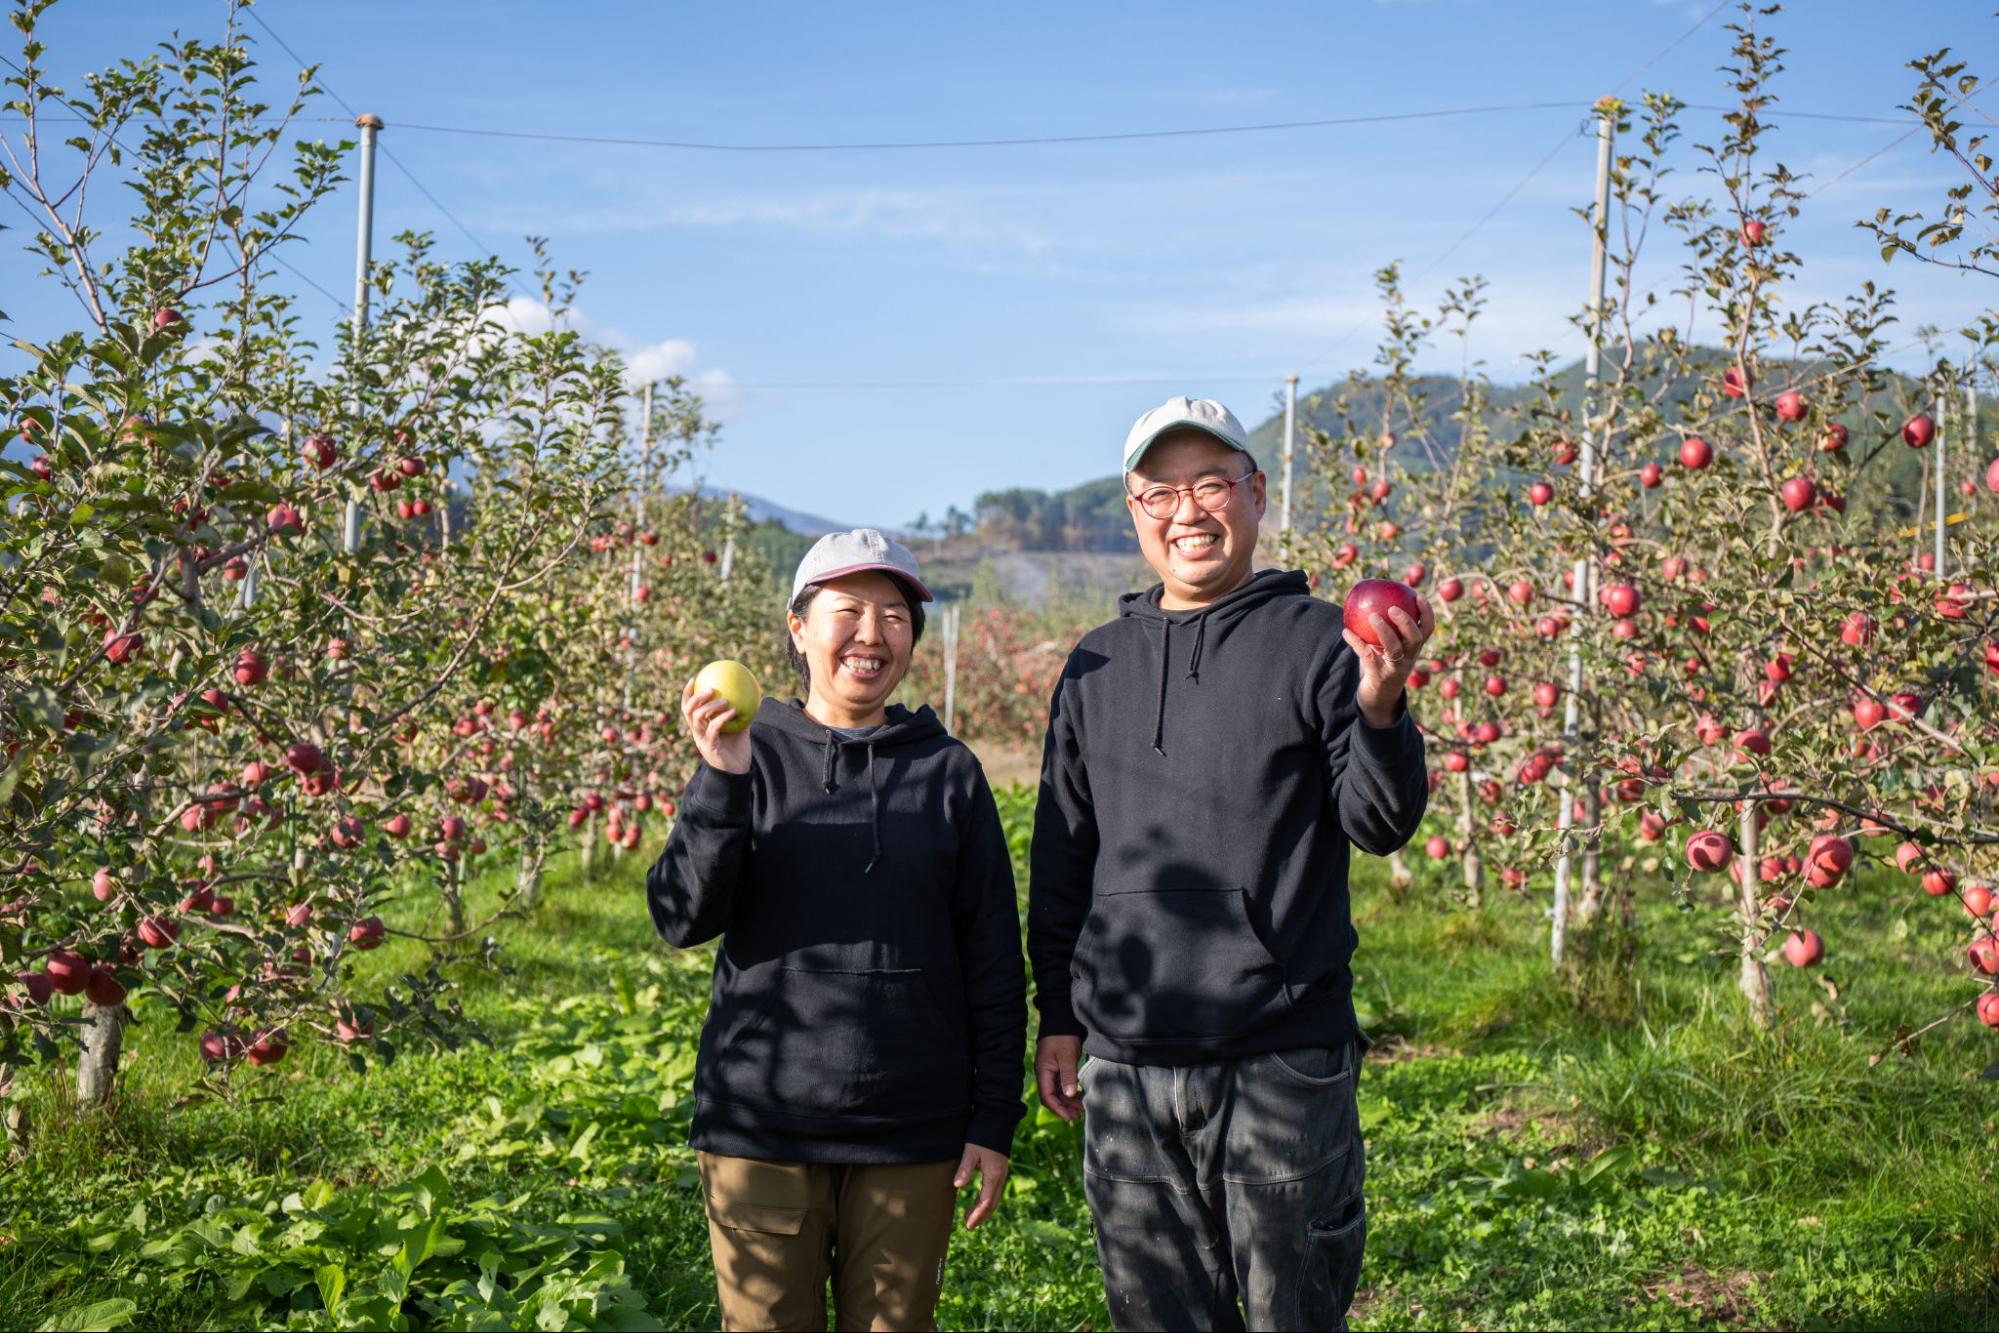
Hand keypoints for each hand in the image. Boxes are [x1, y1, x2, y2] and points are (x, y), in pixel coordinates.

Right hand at [681, 678, 751, 774]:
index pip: (688, 708)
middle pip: (688, 711)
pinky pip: (713, 729)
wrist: (738, 772)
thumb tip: (750, 695)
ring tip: (725, 700)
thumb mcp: (739, 728)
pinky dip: (722, 718)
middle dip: (696, 697)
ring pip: (698, 718)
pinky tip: (734, 711)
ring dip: (711, 706)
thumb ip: (740, 713)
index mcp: (700, 727)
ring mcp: (702, 740)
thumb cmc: (738, 750)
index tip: (693, 679)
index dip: (687, 693)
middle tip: (710, 688)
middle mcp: (697, 733)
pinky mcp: (710, 747)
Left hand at [954, 1143, 1008, 1229]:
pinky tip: (976, 1202)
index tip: (968, 1226)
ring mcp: (1001, 1174)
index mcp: (993, 1175)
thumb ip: (965, 1168)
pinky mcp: (999, 1171)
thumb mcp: (971, 1151)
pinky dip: (985, 1200)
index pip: (986, 1201)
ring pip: (994, 1198)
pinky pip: (993, 1191)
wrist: (997, 1120)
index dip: (977, 1215)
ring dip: (983, 1209)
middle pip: (992, 1203)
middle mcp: (1000, 1177)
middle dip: (981, 1216)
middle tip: (968, 1226)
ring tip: (969, 1218)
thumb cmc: (981, 1135)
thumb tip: (957, 1186)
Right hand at [1034, 1034, 1082, 1120]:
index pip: (1047, 1097)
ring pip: (1056, 1093)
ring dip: (1067, 1102)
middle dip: (1063, 1108)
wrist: (1061, 1021)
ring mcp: (1050, 1072)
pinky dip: (1069, 1093)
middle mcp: (1044, 1074)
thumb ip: (1068, 1076)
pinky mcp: (1056, 1069)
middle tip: (1078, 1115)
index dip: (1058, 1109)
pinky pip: (1061, 1086)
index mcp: (1043, 1072)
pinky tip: (1078, 1097)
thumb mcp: (1067, 1056)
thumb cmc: (1063, 1037)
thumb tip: (1070, 1095)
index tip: (1070, 1117)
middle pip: (1051, 1098)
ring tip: (1080, 1109)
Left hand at [1342, 593, 1434, 728]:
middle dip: (1406, 622)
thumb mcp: (1386, 644)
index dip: (1426, 612)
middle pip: (1415, 639)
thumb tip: (1371, 595)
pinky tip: (1345, 631)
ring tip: (1372, 617)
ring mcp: (1395, 668)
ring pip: (1395, 649)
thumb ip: (1385, 625)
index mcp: (1414, 648)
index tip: (1417, 596)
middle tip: (1392, 608)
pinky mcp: (1379, 676)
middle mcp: (1409, 658)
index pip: (1427, 629)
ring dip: (1384, 632)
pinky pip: (1367, 656)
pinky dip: (1356, 642)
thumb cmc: (1381, 662)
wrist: (1377, 695)